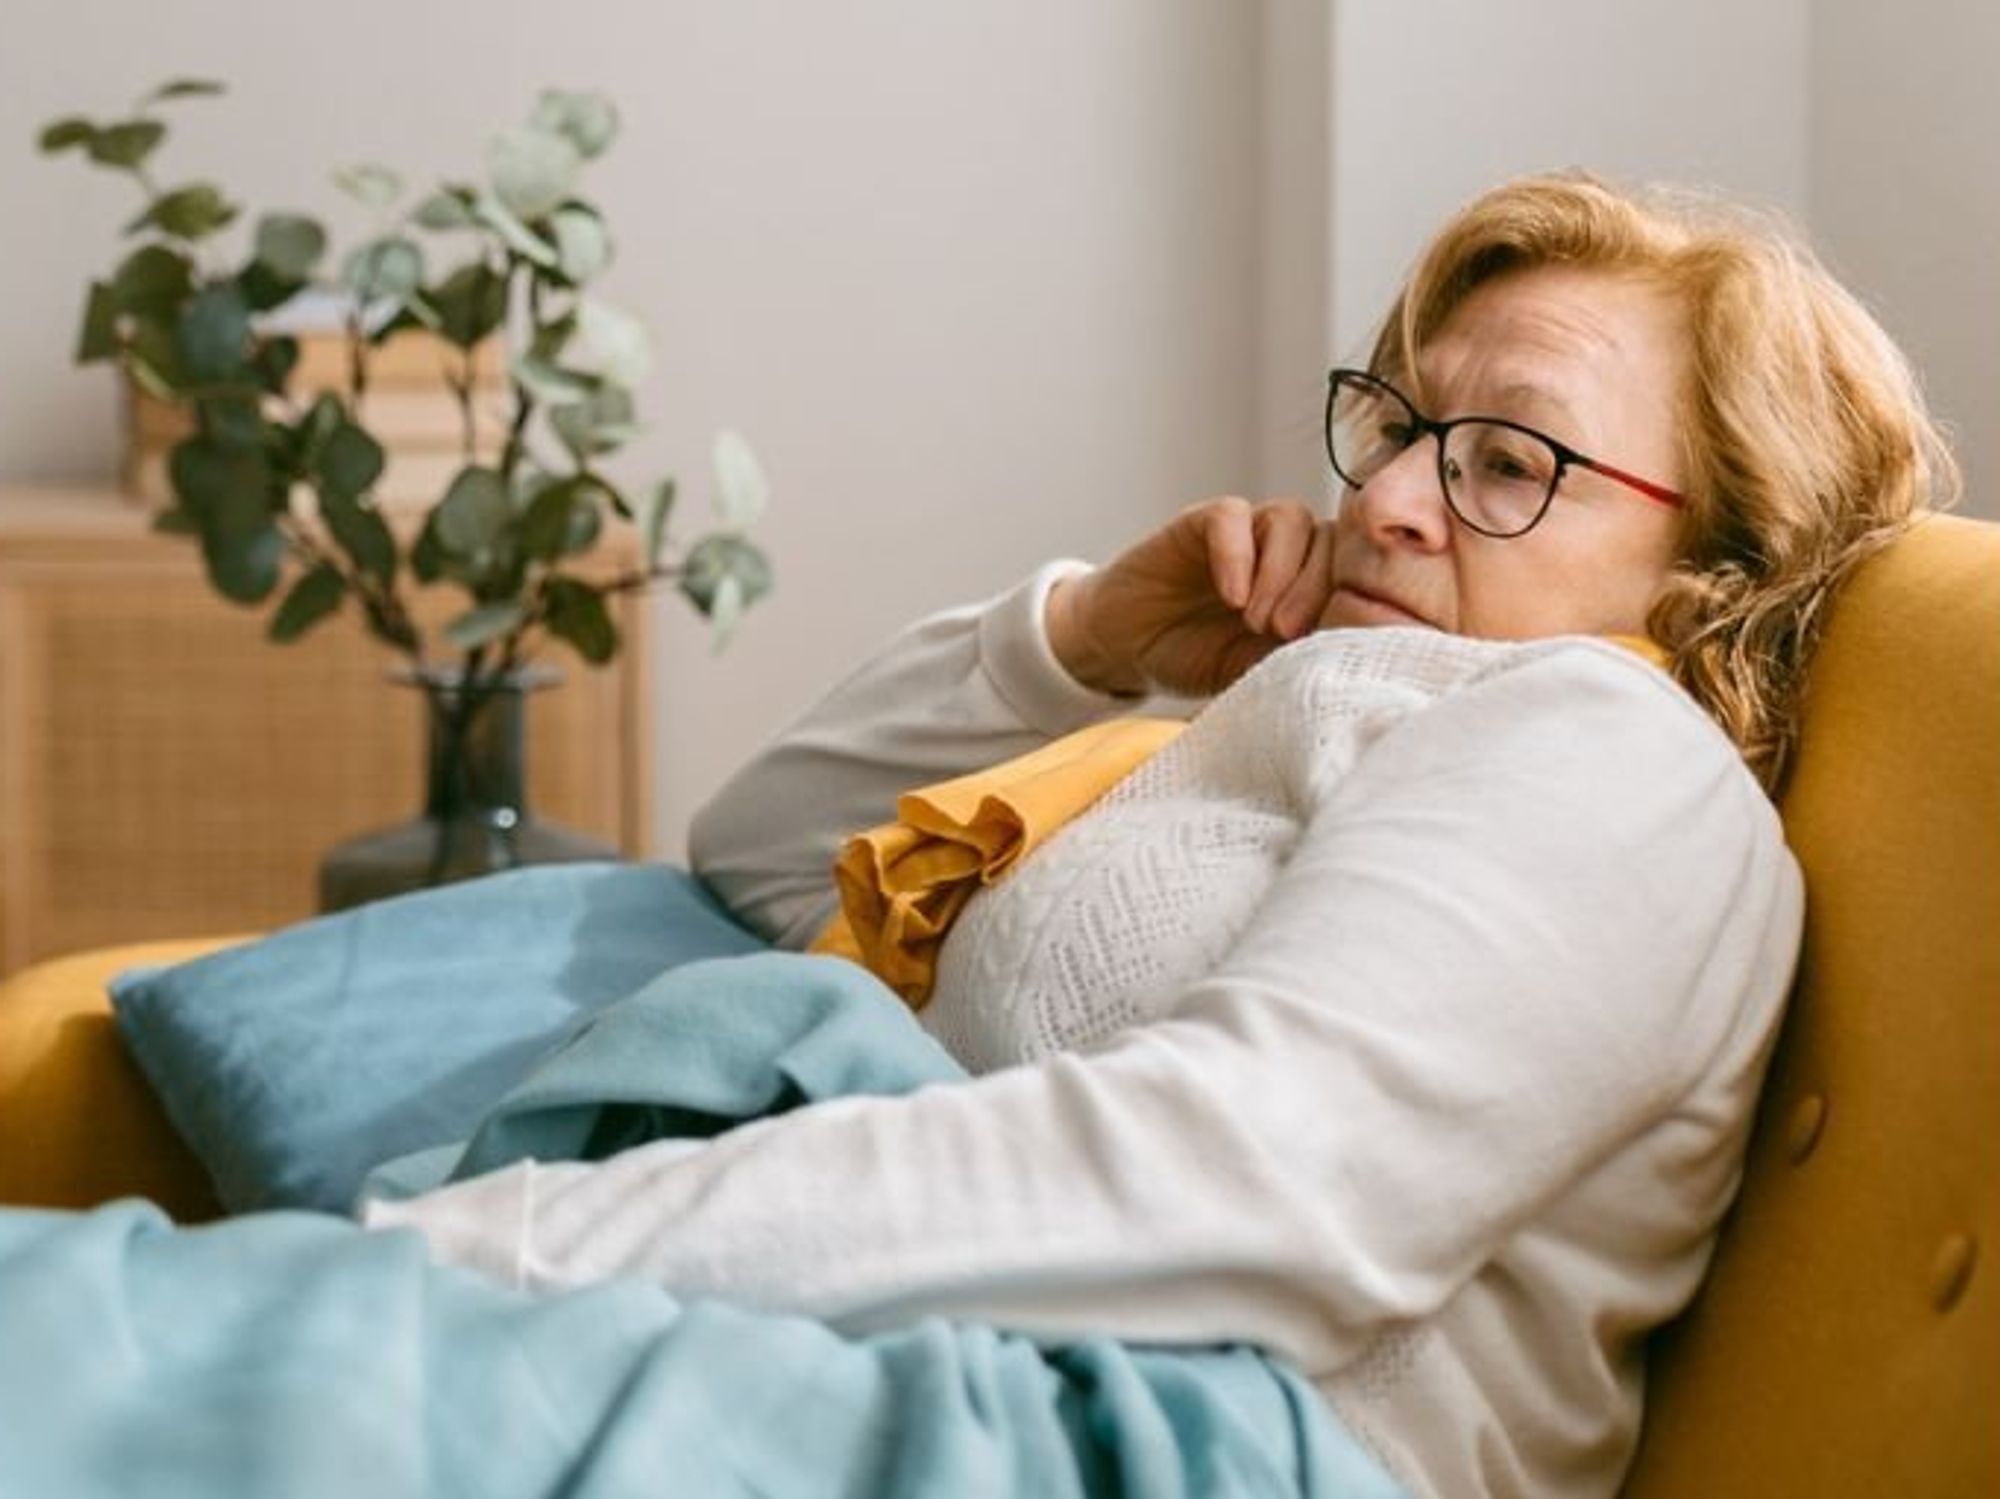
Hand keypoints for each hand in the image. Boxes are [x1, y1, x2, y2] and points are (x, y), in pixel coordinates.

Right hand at [1047, 497, 1334, 698]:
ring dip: (1281, 573)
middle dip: (1315, 590)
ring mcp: (1247, 532)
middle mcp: (1285, 551)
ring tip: (1255, 622)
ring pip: (1291, 519)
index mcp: (1309, 585)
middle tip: (1285, 636)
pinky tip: (1231, 597)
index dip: (1350, 603)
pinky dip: (1238, 555)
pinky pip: (1233, 516)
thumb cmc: (1195, 657)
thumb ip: (1298, 655)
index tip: (1331, 646)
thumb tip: (1350, 659)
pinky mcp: (1203, 522)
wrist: (1127, 646)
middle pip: (1331, 541)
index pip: (1354, 573)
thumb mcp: (1254, 668)